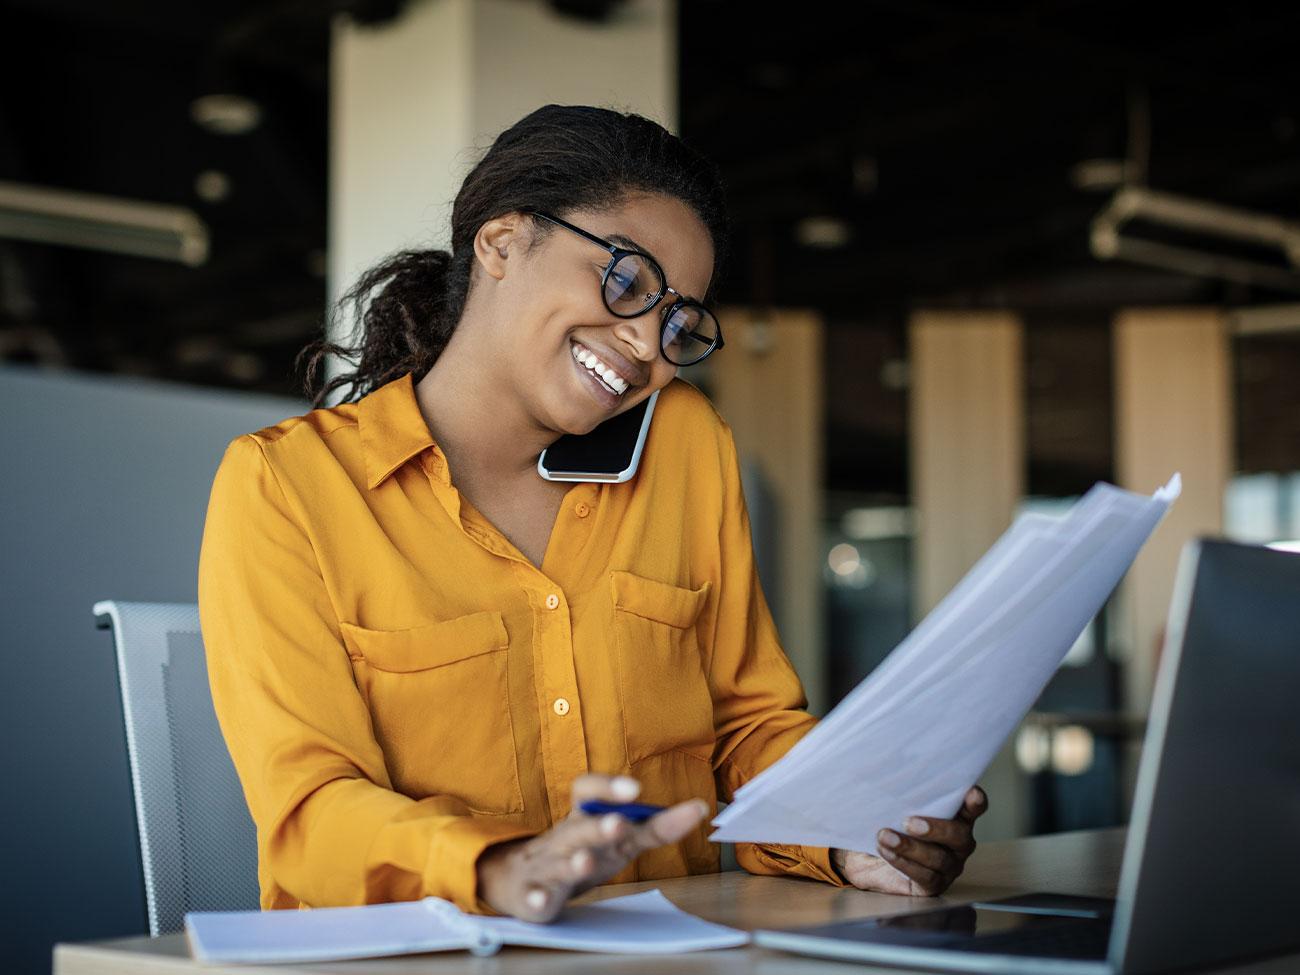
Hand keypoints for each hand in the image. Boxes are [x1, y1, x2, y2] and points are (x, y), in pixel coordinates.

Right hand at [476, 773, 708, 921]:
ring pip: (558, 863)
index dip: (609, 787)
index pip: (588, 791)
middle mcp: (564, 839)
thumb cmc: (579, 853)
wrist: (522, 879)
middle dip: (598, 826)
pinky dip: (536, 899)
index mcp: (583, 818)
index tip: (636, 789)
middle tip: (619, 822)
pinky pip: (533, 898)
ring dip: (573, 862)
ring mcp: (546, 867)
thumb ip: (652, 826)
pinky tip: (542, 901)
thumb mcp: (615, 839)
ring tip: (586, 861)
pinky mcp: (532, 896)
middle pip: (579, 829)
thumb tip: (698, 809)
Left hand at [830, 785, 987, 895]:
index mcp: (955, 816)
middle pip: (959, 836)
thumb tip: (884, 765)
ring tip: (884, 836)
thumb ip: (900, 792)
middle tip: (909, 822)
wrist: (866, 856)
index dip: (975, 801)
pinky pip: (925, 876)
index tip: (971, 792)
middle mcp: (958, 842)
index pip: (973, 807)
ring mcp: (949, 865)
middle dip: (935, 828)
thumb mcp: (891, 805)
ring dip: (910, 847)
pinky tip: (886, 851)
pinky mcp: (934, 884)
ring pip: (938, 858)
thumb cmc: (886, 822)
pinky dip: (903, 862)